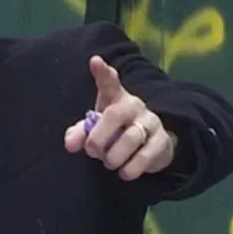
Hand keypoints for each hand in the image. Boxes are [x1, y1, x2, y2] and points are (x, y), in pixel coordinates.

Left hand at [63, 55, 177, 180]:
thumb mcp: (96, 130)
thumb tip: (70, 144)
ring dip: (113, 157)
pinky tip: (124, 172)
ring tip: (110, 163)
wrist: (152, 145)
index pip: (109, 82)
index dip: (102, 72)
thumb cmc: (117, 133)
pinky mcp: (162, 142)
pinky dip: (130, 168)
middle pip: (114, 115)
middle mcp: (135, 106)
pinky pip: (145, 156)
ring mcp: (151, 122)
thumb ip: (81, 133)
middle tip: (93, 152)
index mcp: (116, 99)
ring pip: (130, 139)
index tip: (95, 61)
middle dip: (98, 138)